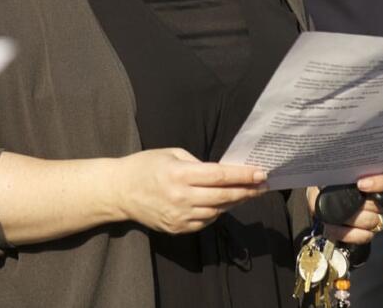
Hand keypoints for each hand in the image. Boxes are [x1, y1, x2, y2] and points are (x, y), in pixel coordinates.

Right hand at [113, 148, 266, 234]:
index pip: (220, 176)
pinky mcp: (177, 228)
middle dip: (247, 191)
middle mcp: (181, 197)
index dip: (243, 175)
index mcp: (180, 174)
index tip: (261, 173)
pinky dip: (216, 213)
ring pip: (217, 211)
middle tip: (263, 186)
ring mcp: (180, 216)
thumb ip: (197, 163)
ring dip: (234, 202)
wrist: (119, 192)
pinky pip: (205, 222)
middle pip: (224, 197)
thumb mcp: (171, 153)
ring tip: (246, 193)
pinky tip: (222, 204)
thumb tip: (222, 173)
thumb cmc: (145, 166)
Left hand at [316, 170, 382, 245]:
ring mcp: (377, 218)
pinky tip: (331, 226)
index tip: (360, 184)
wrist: (322, 196)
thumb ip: (345, 172)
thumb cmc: (332, 180)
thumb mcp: (336, 172)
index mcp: (382, 180)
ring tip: (334, 212)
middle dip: (360, 203)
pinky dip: (345, 232)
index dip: (380, 183)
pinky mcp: (367, 233)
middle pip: (379, 206)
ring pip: (371, 221)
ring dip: (351, 217)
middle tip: (343, 200)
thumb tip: (341, 177)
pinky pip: (363, 236)